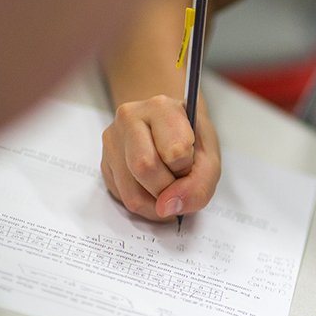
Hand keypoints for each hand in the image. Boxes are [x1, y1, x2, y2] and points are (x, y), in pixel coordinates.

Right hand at [101, 94, 220, 221]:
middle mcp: (129, 118)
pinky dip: (147, 206)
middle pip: (144, 168)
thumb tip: (167, 208)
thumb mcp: (210, 157)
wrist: (172, 128)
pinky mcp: (105, 164)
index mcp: (161, 108)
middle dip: (169, 189)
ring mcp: (112, 141)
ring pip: (132, 192)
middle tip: (180, 181)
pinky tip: (156, 191)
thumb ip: (199, 184)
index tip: (190, 162)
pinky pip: (124, 198)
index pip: (175, 151)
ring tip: (170, 190)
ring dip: (159, 204)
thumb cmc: (192, 139)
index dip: (187, 168)